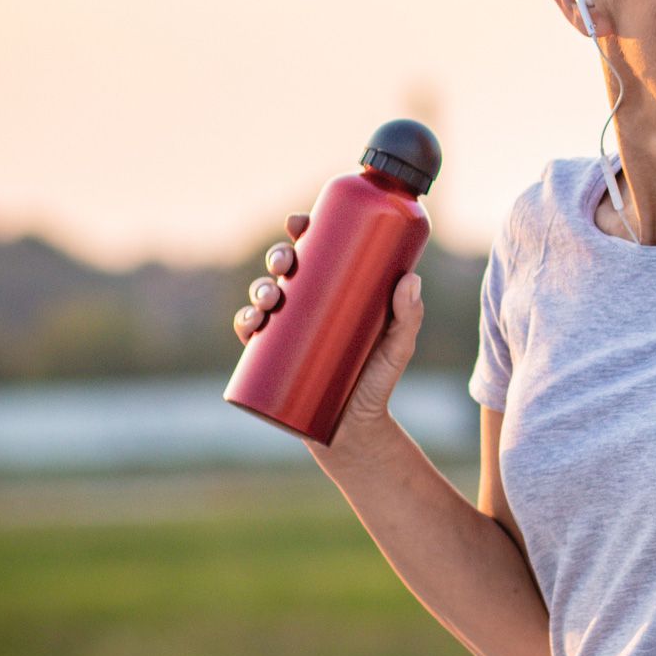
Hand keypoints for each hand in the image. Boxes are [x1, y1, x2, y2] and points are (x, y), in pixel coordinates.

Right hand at [232, 213, 425, 460]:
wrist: (354, 433)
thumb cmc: (378, 383)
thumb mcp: (398, 348)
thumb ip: (409, 317)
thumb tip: (411, 279)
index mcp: (335, 290)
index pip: (315, 251)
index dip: (301, 231)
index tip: (299, 222)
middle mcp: (308, 305)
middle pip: (286, 269)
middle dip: (278, 256)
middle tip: (287, 263)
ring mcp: (287, 331)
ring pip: (264, 296)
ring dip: (259, 287)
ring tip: (272, 296)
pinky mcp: (271, 359)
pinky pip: (250, 334)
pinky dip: (245, 322)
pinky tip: (251, 321)